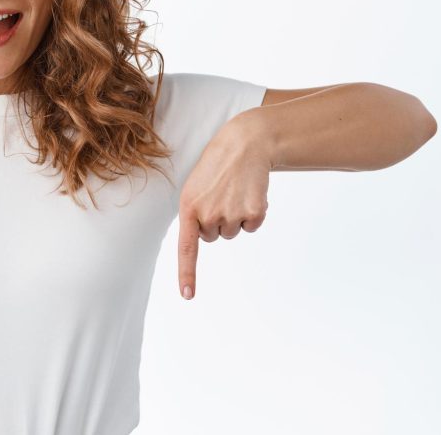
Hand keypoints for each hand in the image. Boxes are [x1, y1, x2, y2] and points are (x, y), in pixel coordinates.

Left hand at [177, 118, 270, 299]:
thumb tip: (200, 238)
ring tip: (233, 190)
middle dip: (217, 221)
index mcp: (188, 208)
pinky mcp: (254, 213)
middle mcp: (209, 214)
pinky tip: (249, 193)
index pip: (186, 248)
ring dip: (235, 216)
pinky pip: (252, 227)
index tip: (187, 296)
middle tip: (220, 194)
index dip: (187, 273)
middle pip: (213, 237)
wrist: (244, 145)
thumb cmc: (216, 167)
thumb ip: (193, 215)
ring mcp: (232, 214)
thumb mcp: (194, 188)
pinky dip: (253, 214)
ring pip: (232, 233)